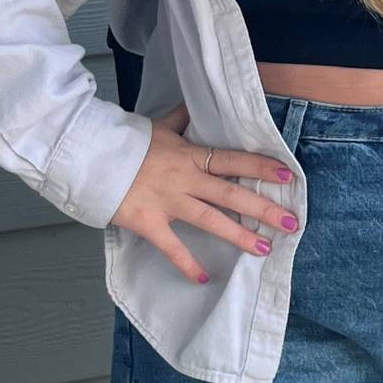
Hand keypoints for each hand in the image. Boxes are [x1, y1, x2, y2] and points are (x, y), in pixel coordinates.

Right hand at [110, 100, 296, 285]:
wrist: (89, 156)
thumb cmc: (125, 141)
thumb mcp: (158, 126)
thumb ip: (180, 119)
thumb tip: (193, 103)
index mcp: (189, 155)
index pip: (233, 160)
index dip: (261, 167)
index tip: (288, 176)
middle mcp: (185, 179)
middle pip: (232, 194)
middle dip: (264, 208)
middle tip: (292, 222)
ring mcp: (168, 202)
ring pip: (211, 220)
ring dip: (239, 236)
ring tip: (265, 248)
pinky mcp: (149, 222)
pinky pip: (171, 246)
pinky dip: (186, 263)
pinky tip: (203, 278)